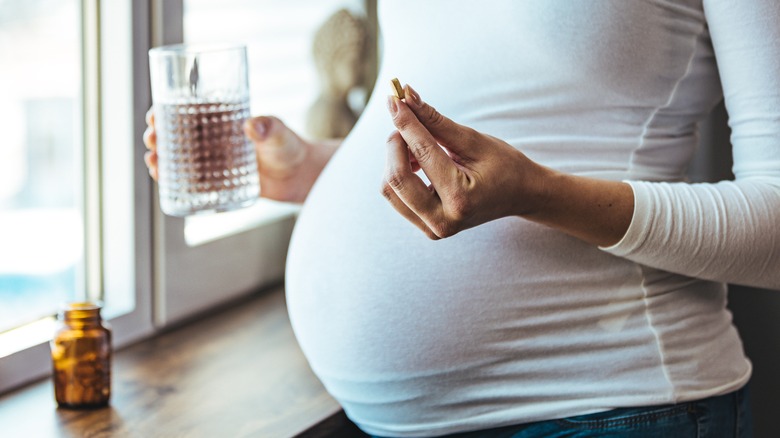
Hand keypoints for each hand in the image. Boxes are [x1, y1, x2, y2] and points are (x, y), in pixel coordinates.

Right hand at [143, 108, 337, 202]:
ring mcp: (214, 162)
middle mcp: (213, 140)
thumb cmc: (290, 147)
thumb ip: (270, 127)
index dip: (166, 112)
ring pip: (179, 159)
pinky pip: (191, 181)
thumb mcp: (279, 134)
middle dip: (158, 136)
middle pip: (176, 135)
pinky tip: (164, 183)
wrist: (300, 176)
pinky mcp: (219, 182)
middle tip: (152, 140)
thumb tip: (253, 125)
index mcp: (221, 121)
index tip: (154, 115)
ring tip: (153, 163)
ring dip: (161, 159)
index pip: (187, 112)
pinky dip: (175, 181)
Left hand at [382, 85, 551, 238]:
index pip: (422, 154)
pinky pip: (397, 197)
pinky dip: (400, 173)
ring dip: (395, 159)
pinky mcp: (426, 228)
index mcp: (460, 199)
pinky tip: (418, 162)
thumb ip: (435, 121)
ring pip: (390, 189)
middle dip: (396, 143)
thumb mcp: (473, 140)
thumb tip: (406, 96)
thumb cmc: (503, 165)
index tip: (394, 99)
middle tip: (407, 121)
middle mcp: (443, 221)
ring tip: (418, 145)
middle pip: (396, 178)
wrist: (520, 195)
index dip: (405, 122)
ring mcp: (433, 230)